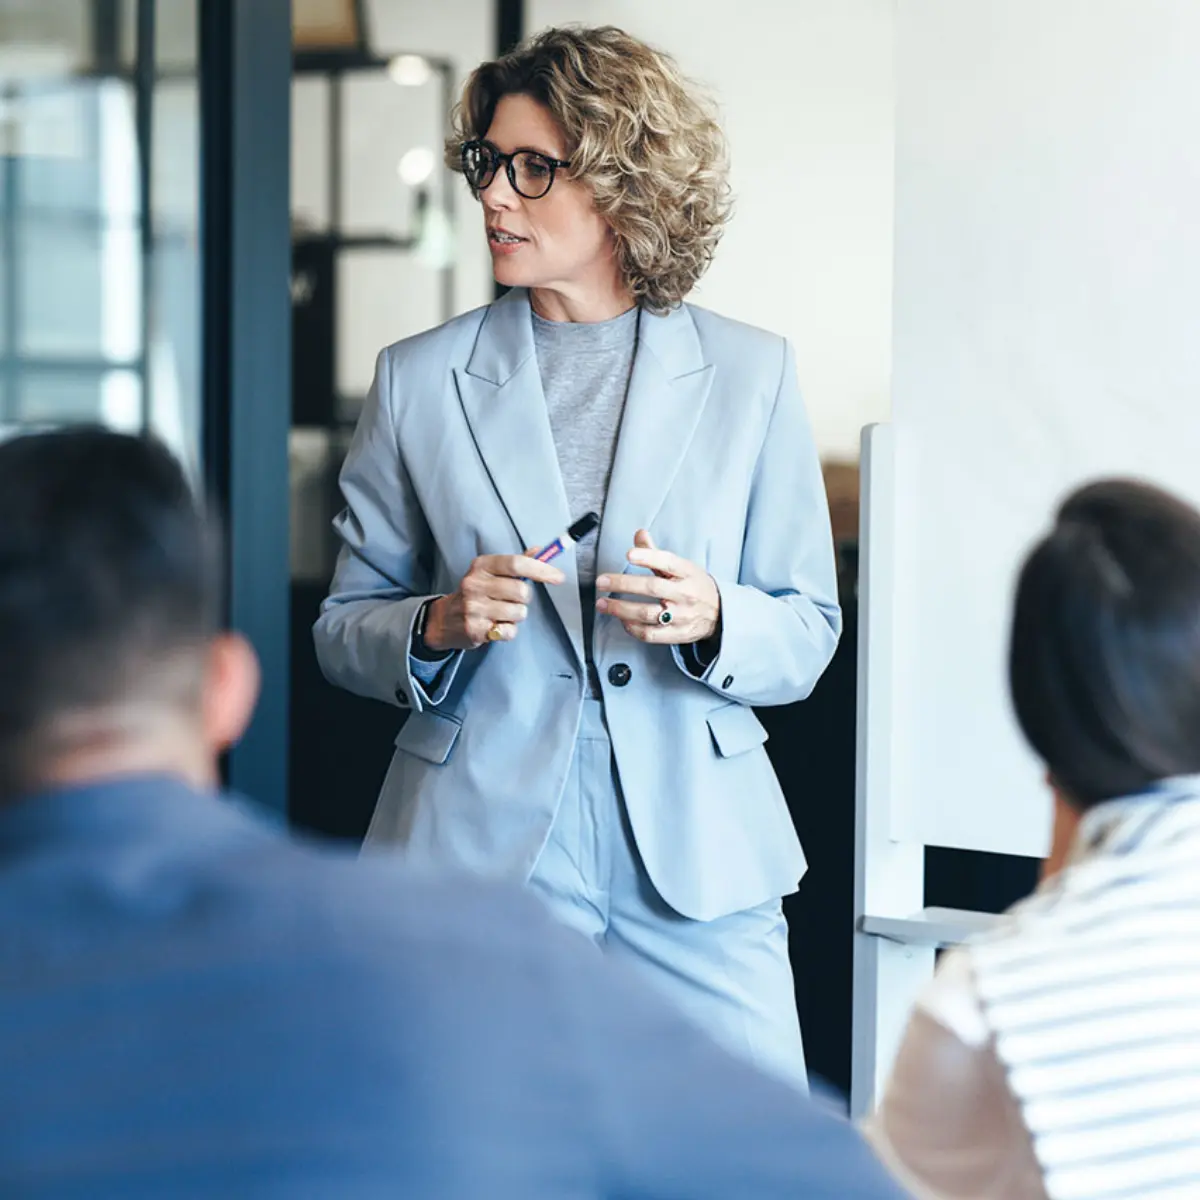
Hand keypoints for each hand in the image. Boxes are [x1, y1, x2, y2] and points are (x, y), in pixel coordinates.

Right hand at [425, 551, 563, 650]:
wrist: (444, 620)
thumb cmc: (475, 594)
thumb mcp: (489, 573)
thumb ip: (516, 562)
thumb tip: (541, 550)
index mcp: (481, 566)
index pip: (516, 563)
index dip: (541, 569)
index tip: (558, 577)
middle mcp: (475, 584)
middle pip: (522, 591)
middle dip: (524, 599)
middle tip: (511, 600)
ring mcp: (474, 608)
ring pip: (519, 612)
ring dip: (516, 616)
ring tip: (500, 614)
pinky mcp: (475, 630)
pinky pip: (510, 631)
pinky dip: (508, 631)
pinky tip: (495, 626)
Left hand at [595, 530, 719, 644]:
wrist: (720, 613)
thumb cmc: (695, 586)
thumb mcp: (681, 566)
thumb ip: (656, 553)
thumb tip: (639, 534)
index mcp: (687, 573)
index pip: (667, 562)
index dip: (647, 557)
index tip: (629, 554)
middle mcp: (685, 594)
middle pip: (652, 588)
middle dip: (623, 584)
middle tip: (601, 582)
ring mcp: (681, 616)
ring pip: (647, 613)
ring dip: (621, 609)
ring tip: (602, 604)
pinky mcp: (677, 634)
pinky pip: (650, 634)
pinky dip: (632, 628)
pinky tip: (621, 620)